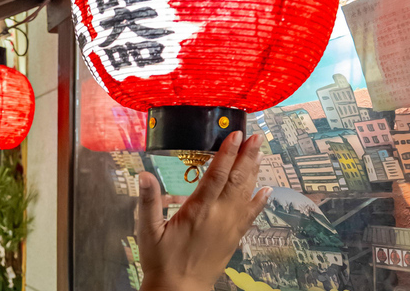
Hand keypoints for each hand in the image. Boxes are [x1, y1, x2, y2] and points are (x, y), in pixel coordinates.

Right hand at [137, 132, 270, 290]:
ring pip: (246, 193)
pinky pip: (251, 215)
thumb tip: (144, 175)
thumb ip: (148, 201)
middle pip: (237, 179)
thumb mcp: (147, 230)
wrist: (180, 289)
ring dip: (254, 170)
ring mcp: (229, 227)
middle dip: (247, 155)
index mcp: (198, 211)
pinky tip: (266, 190)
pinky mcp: (233, 237)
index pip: (216, 175)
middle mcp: (219, 216)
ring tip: (260, 152)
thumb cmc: (162, 260)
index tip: (235, 135)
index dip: (227, 153)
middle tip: (256, 136)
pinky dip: (260, 200)